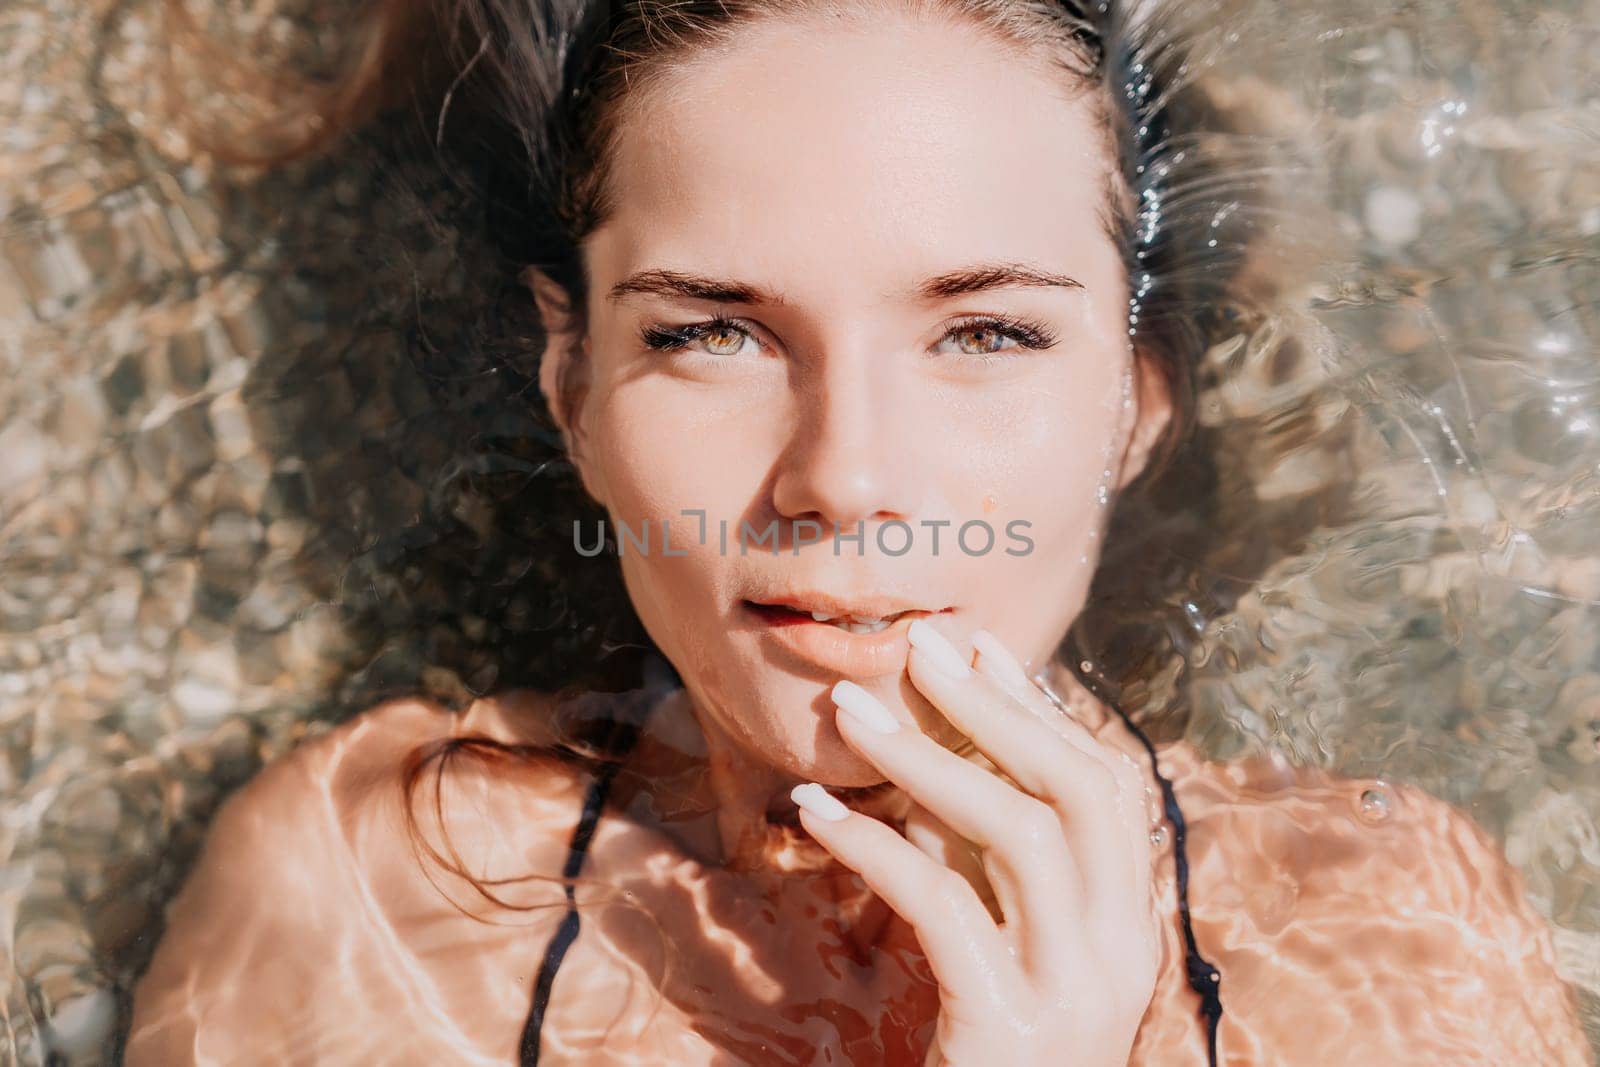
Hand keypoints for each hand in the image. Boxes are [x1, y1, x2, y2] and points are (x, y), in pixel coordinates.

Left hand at [790, 622, 1160, 1066]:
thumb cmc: (985, 1047)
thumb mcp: (994, 938)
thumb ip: (979, 861)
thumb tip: (927, 764)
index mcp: (1127, 920)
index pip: (1105, 786)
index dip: (1039, 709)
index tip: (978, 645)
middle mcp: (1120, 948)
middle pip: (1082, 791)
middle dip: (998, 708)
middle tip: (922, 647)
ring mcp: (1074, 990)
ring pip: (1020, 835)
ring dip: (929, 762)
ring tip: (852, 714)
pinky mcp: (1008, 1027)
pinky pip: (942, 908)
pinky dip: (876, 848)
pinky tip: (816, 816)